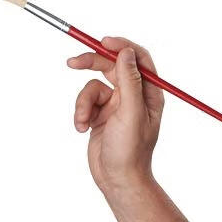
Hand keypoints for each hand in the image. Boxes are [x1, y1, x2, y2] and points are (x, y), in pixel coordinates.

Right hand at [67, 36, 163, 194]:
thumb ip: (130, 82)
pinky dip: (80, 113)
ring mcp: (117, 105)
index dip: (121, 46)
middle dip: (92, 64)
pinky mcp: (101, 114)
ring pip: (93, 85)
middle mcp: (134, 96)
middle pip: (111, 66)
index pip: (138, 59)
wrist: (117, 180)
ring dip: (83, 102)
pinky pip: (85, 101)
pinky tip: (82, 129)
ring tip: (84, 121)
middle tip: (72, 62)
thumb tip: (126, 53)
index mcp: (149, 93)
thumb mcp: (131, 113)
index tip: (103, 41)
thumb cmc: (130, 151)